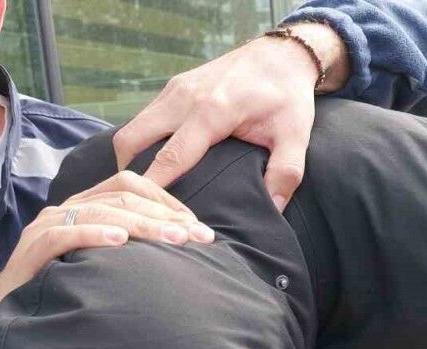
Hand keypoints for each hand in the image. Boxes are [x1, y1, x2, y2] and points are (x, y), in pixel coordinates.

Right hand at [0, 171, 210, 348]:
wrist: (2, 315)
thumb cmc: (61, 291)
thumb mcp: (101, 268)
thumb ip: (130, 254)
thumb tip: (181, 256)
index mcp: (87, 207)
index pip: (132, 187)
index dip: (168, 201)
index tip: (200, 228)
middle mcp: (69, 209)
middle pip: (123, 196)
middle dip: (166, 214)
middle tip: (199, 237)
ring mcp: (49, 226)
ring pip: (101, 210)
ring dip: (143, 224)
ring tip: (174, 238)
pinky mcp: (33, 249)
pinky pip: (65, 234)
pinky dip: (95, 234)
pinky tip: (121, 242)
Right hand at [112, 22, 349, 209]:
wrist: (281, 55)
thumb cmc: (288, 96)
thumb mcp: (296, 136)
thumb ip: (285, 173)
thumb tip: (272, 208)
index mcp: (212, 111)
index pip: (169, 158)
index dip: (153, 189)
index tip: (145, 216)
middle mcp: (184, 98)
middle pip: (133, 140)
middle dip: (130, 174)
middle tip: (140, 206)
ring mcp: (175, 89)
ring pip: (134, 128)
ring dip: (132, 158)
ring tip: (145, 190)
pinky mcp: (174, 86)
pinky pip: (144, 118)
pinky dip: (141, 142)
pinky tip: (155, 163)